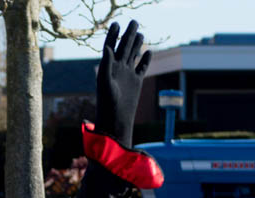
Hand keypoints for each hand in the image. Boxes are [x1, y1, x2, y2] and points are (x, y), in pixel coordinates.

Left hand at [95, 20, 149, 146]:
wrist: (116, 119)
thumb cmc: (107, 103)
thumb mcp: (104, 82)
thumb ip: (106, 65)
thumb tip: (108, 48)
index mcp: (109, 66)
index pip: (111, 46)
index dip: (113, 35)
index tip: (116, 24)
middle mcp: (118, 68)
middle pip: (124, 47)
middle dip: (128, 34)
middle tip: (134, 22)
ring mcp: (128, 74)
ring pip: (133, 55)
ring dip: (136, 44)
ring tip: (140, 33)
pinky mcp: (137, 82)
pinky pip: (142, 68)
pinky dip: (146, 60)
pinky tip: (149, 51)